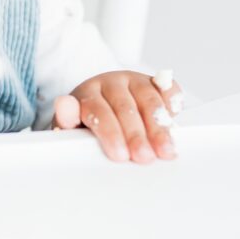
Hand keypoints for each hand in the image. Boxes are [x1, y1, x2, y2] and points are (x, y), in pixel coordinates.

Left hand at [50, 70, 182, 163]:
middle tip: (144, 157)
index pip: (97, 109)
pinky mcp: (154, 82)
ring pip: (148, 99)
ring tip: (165, 150)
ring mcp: (134, 80)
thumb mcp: (71, 126)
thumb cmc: (86, 122)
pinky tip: (175, 119)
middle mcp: (111, 83)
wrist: (101, 105)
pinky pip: (167, 88)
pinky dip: (173, 103)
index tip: (119, 154)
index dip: (109, 132)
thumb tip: (64, 105)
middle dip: (136, 134)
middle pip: (125, 107)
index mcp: (87, 92)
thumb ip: (67, 120)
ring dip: (159, 126)